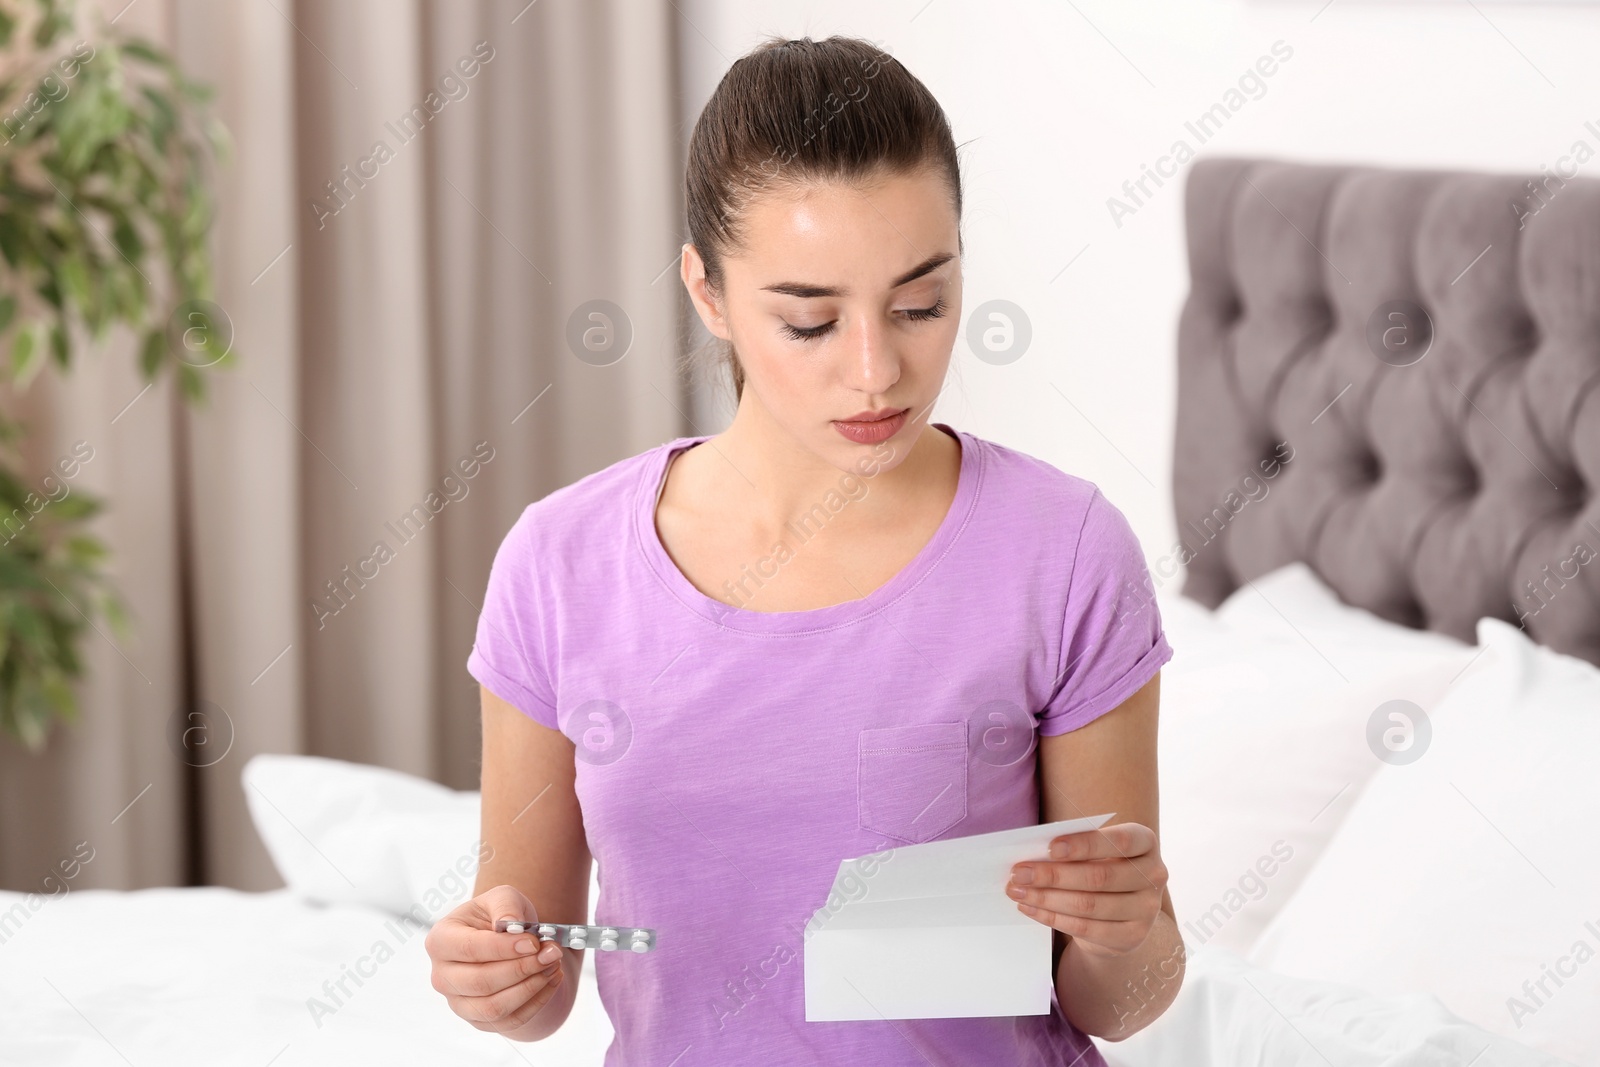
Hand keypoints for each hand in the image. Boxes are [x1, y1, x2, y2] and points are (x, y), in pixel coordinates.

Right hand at [424, 884, 567, 1032]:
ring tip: (553, 965)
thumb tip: (512, 924)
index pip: (469, 949)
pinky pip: (508, 1021)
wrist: (505, 942)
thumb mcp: (502, 897)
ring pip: (494, 1007)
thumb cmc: (498, 917)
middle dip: (522, 968)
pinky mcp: (479, 1020)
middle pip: (481, 982)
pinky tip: (552, 980)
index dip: (504, 948)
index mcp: (440, 940)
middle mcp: (442, 976)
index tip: (534, 942)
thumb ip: (505, 906)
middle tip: (552, 953)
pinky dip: (536, 1003)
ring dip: (531, 987)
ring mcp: (458, 1003)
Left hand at [1005, 821, 1167, 959]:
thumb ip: (1074, 848)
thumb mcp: (1096, 852)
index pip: (1119, 841)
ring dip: (1047, 898)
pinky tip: (1030, 908)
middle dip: (1053, 875)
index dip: (1085, 845)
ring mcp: (1147, 909)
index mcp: (1146, 842)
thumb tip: (1032, 853)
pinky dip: (1052, 917)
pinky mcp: (1132, 936)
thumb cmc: (1101, 868)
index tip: (1050, 847)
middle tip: (1019, 873)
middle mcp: (1154, 874)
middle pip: (1099, 876)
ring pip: (1089, 905)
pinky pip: (1086, 928)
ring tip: (1018, 891)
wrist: (1120, 913)